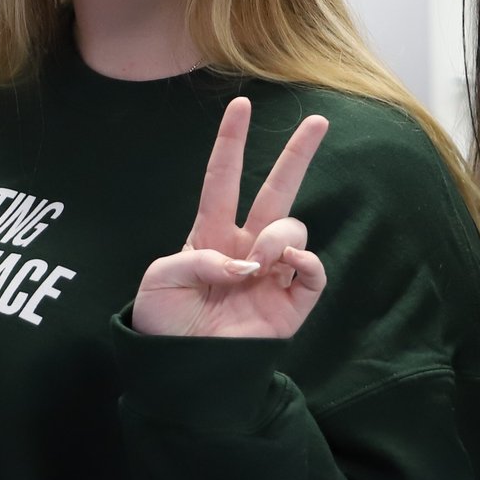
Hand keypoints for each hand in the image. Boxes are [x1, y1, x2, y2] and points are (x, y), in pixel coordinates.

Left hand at [132, 97, 329, 338]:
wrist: (183, 374)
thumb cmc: (163, 326)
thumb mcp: (159, 282)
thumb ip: (197, 260)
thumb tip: (246, 264)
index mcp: (210, 236)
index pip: (222, 180)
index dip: (231, 143)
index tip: (240, 105)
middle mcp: (245, 248)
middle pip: (277, 190)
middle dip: (298, 154)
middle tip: (319, 120)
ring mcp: (271, 273)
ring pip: (293, 227)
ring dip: (278, 235)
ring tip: (260, 262)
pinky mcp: (291, 303)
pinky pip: (313, 269)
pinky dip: (305, 261)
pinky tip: (286, 266)